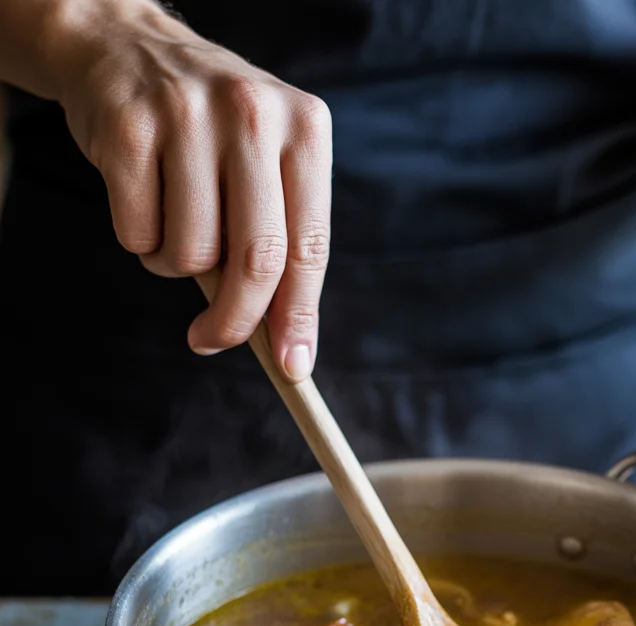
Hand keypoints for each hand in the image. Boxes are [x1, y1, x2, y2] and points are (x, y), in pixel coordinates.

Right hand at [56, 0, 329, 379]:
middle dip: (236, 321)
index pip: (309, 246)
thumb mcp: (264, 165)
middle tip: (212, 340)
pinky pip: (139, 234)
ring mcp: (188, 115)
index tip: (292, 366)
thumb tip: (285, 345)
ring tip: (173, 222)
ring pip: (191, 254)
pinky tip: (143, 198)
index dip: (300, 317)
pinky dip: (140, 241)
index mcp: (305, 129)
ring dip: (176, 266)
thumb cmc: (208, 134)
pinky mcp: (129, 127)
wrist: (123, 45)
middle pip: (256, 261)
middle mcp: (254, 114)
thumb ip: (280, 243)